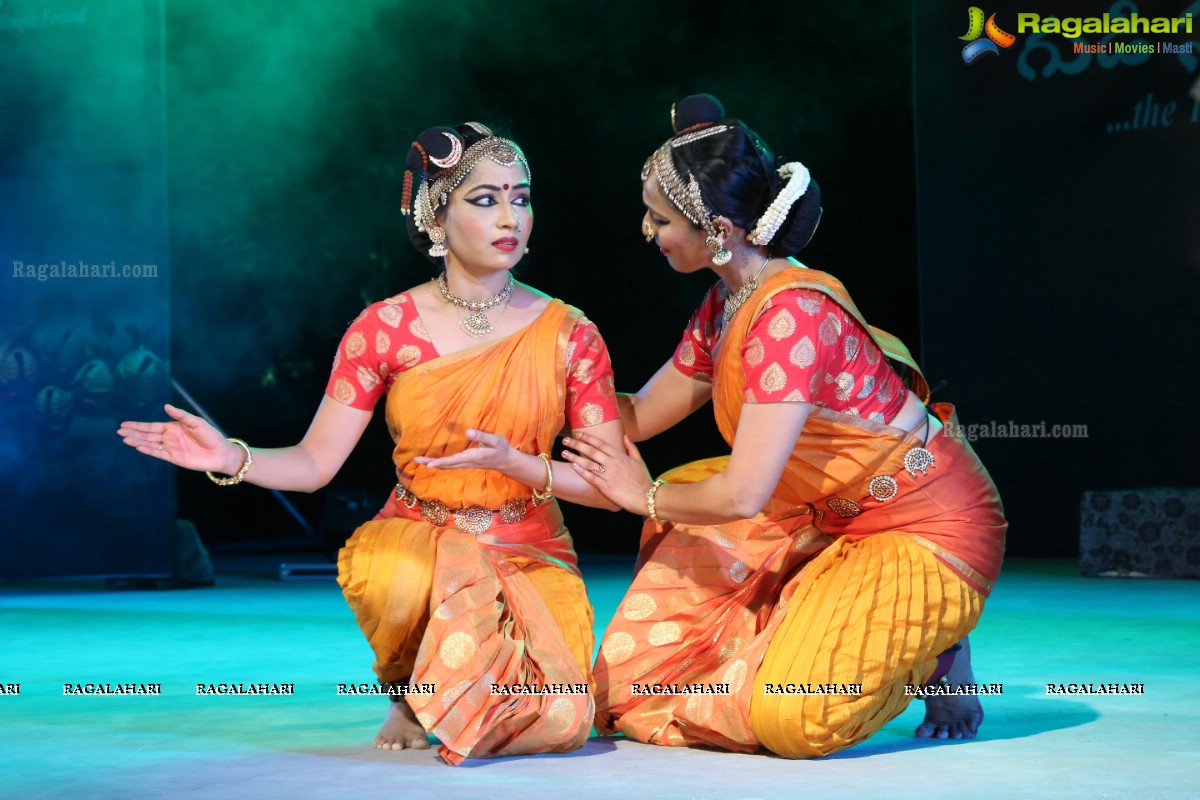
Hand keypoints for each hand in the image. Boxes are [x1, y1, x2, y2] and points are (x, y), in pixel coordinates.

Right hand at [117, 403, 241, 473]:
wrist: (220, 453)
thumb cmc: (211, 435)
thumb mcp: (196, 422)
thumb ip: (181, 415)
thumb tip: (166, 406)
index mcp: (173, 427)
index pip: (152, 426)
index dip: (138, 425)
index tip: (125, 423)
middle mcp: (169, 437)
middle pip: (147, 435)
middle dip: (133, 432)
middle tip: (119, 431)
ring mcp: (170, 448)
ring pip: (150, 444)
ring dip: (137, 441)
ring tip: (124, 439)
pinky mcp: (174, 458)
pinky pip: (158, 453)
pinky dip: (147, 450)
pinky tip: (137, 446)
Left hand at [414, 429, 517, 471]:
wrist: (507, 461)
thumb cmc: (501, 449)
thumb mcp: (495, 440)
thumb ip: (482, 436)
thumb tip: (468, 431)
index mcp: (473, 456)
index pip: (453, 460)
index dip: (440, 462)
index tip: (428, 464)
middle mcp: (467, 462)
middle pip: (446, 465)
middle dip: (430, 463)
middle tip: (415, 460)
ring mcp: (466, 464)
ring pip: (447, 466)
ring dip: (432, 464)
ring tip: (419, 461)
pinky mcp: (466, 463)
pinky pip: (450, 465)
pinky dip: (439, 464)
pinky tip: (432, 462)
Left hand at [562, 432, 652, 514]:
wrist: (646, 496)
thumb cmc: (643, 479)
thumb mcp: (639, 460)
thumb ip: (631, 447)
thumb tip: (625, 435)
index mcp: (619, 456)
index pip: (600, 444)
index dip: (588, 438)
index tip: (578, 434)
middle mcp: (612, 463)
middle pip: (591, 451)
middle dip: (577, 444)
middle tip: (566, 440)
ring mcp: (608, 475)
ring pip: (588, 464)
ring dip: (575, 457)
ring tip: (564, 453)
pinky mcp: (606, 487)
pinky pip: (591, 478)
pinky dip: (582, 472)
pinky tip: (573, 467)